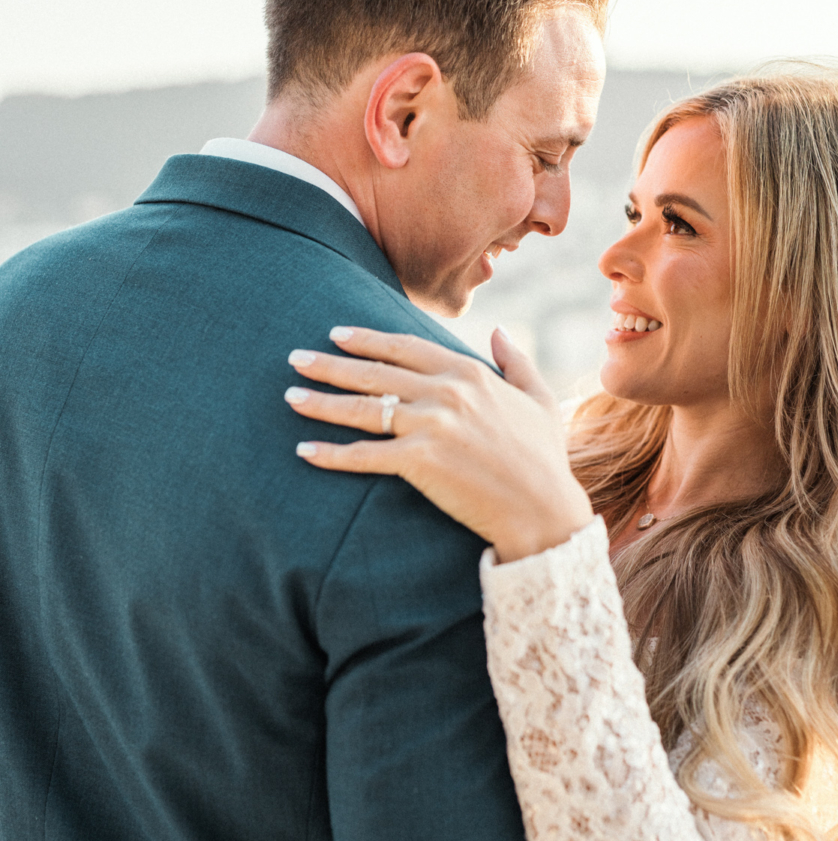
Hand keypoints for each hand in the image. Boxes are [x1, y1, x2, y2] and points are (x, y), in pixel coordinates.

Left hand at [284, 326, 593, 562]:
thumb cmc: (544, 460)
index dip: (367, 339)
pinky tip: (305, 450)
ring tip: (290, 396)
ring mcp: (432, 425)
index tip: (337, 333)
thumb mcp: (538, 400)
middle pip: (374, 372)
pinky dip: (332, 453)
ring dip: (321, 402)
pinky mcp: (420, 462)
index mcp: (470, 372)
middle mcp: (446, 392)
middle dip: (330, 364)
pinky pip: (365, 454)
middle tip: (294, 358)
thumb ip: (516, 362)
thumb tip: (498, 331)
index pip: (405, 347)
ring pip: (363, 408)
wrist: (544, 510)